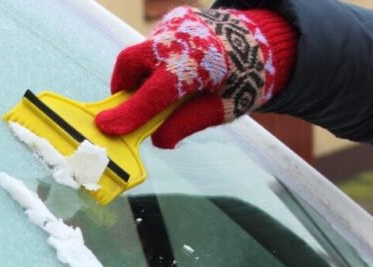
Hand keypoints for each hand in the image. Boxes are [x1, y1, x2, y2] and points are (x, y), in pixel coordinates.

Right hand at [95, 6, 297, 148]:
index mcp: (198, 64)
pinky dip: (155, 63)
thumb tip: (157, 139)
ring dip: (141, 76)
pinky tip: (177, 71)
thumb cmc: (246, 79)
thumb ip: (187, 124)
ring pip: (140, 53)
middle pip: (131, 62)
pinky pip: (153, 45)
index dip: (128, 113)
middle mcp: (181, 38)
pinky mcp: (175, 19)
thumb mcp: (222, 109)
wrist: (266, 41)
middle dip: (123, 89)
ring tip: (160, 93)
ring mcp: (175, 24)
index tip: (106, 127)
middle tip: (128, 110)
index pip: (154, 93)